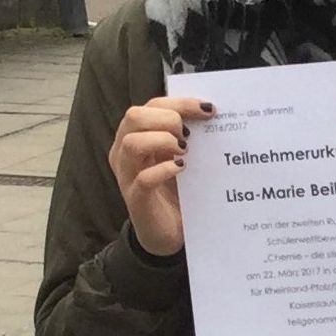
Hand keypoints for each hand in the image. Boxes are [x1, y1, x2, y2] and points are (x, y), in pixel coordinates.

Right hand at [109, 95, 214, 257]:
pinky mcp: (136, 199)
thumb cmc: (175, 191)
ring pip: (132, 143)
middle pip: (134, 116)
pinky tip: (182, 169)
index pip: (151, 106)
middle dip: (167, 118)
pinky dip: (164, 170)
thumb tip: (210, 112)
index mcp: (136, 136)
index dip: (179, 103)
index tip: (208, 109)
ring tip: (184, 151)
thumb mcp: (181, 157)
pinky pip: (144, 178)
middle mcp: (125, 153)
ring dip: (163, 140)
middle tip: (189, 135)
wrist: (168, 233)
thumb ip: (188, 136)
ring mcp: (127, 176)